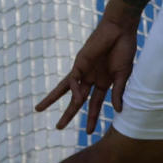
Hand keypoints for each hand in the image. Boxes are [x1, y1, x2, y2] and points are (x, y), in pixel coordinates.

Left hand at [37, 13, 140, 132]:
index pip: (95, 105)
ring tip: (39, 109)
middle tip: (58, 127)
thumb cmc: (124, 49)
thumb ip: (118, 92)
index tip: (89, 132)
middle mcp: (91, 79)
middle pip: (77, 100)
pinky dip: (75, 90)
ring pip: (65, 89)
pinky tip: (79, 98)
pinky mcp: (79, 62)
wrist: (120, 30)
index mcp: (103, 83)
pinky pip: (73, 80)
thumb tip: (118, 111)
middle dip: (68, 113)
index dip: (91, 118)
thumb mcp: (123, 75)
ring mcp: (84, 71)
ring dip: (52, 99)